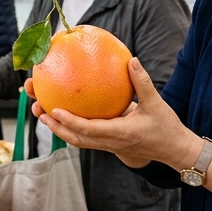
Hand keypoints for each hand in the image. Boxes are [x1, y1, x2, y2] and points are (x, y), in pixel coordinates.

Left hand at [27, 57, 199, 169]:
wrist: (173, 150)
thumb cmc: (166, 127)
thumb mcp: (156, 103)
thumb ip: (142, 82)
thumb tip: (131, 60)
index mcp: (120, 133)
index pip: (89, 130)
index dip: (70, 122)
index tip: (54, 110)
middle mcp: (109, 142)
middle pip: (75, 138)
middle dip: (55, 126)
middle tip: (38, 111)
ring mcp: (107, 145)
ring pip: (77, 140)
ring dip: (58, 129)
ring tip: (42, 113)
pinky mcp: (108, 144)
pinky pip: (84, 138)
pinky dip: (70, 128)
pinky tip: (62, 114)